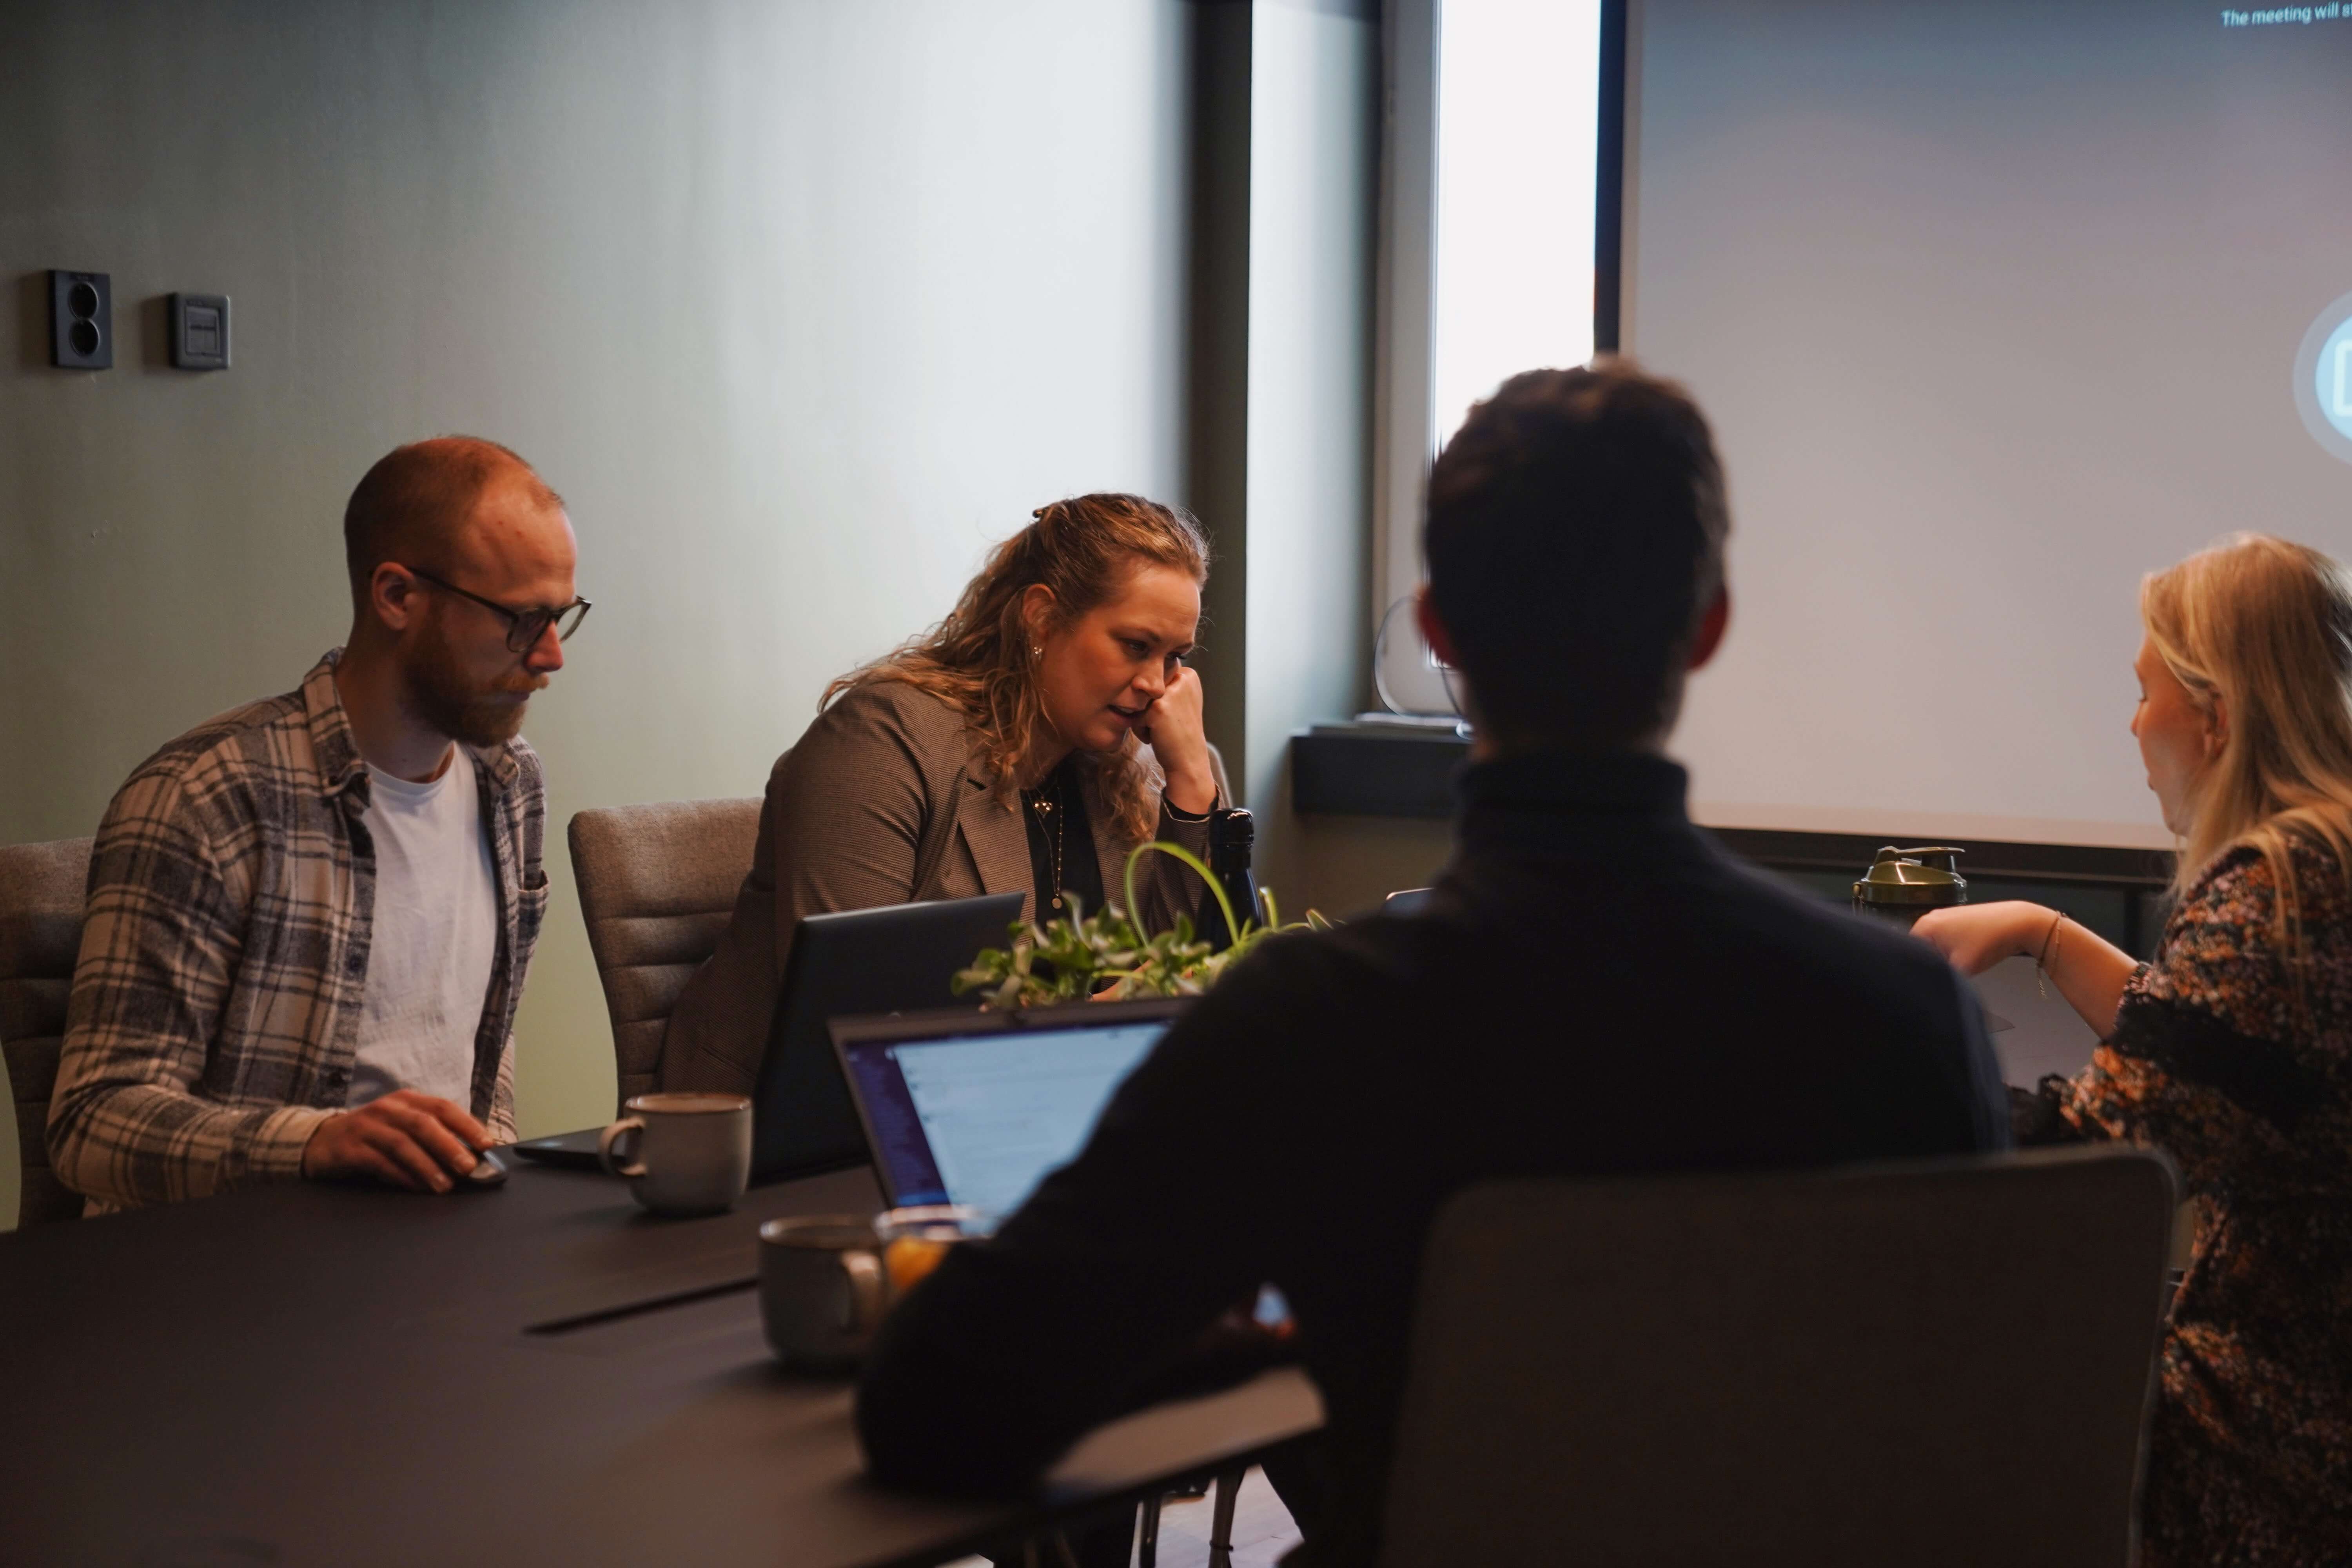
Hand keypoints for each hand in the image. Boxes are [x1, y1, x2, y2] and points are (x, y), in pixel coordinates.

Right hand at [302, 1090, 489, 1192]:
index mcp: (408, 1101)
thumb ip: (433, 1139)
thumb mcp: (404, 1130)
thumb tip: (471, 1159)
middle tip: (468, 1167)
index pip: (443, 1107)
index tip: (487, 1144)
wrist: (323, 1141)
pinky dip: (400, 1175)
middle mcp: (388, 1109)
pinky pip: (378, 1162)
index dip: (467, 1125)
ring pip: (402, 1143)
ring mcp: (367, 1126)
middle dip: (449, 1146)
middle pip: (424, 1124)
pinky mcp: (349, 1148)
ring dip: (427, 1166)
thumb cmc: (375, 1137)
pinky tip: (415, 1187)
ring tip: (444, 1185)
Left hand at [1137, 663, 1215, 814]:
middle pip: (1147, 690)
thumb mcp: (1179, 701)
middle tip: (1169, 724)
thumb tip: (1136, 681)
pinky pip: (1135, 716)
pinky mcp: (1158, 707)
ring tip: (1163, 730)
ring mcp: (1170, 693)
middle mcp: (1182, 679)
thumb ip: (1164, 687)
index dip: (1159, 701)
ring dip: (1144, 719)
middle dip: (1151, 709)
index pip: (1155, 681)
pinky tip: (1158, 736)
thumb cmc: (1180, 733)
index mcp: (1189, 675)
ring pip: (1139, 702)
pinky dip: (1141, 730)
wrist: (1188, 760)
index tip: (1175, 714)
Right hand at [1910, 900, 2053, 976]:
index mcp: (1923, 926)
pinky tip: (1967, 956)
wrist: (2019, 923)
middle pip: (1921, 951)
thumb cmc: (1987, 942)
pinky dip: (1953, 950)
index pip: (1908, 955)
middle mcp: (1929, 918)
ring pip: (1935, 946)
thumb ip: (1939, 980)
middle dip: (1933, 964)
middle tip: (1947, 976)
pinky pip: (1946, 940)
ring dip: (1945, 958)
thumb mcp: (1960, 967)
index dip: (1919, 972)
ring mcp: (1944, 917)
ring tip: (1960, 965)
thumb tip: (1927, 990)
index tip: (1931, 983)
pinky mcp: (1957, 919)